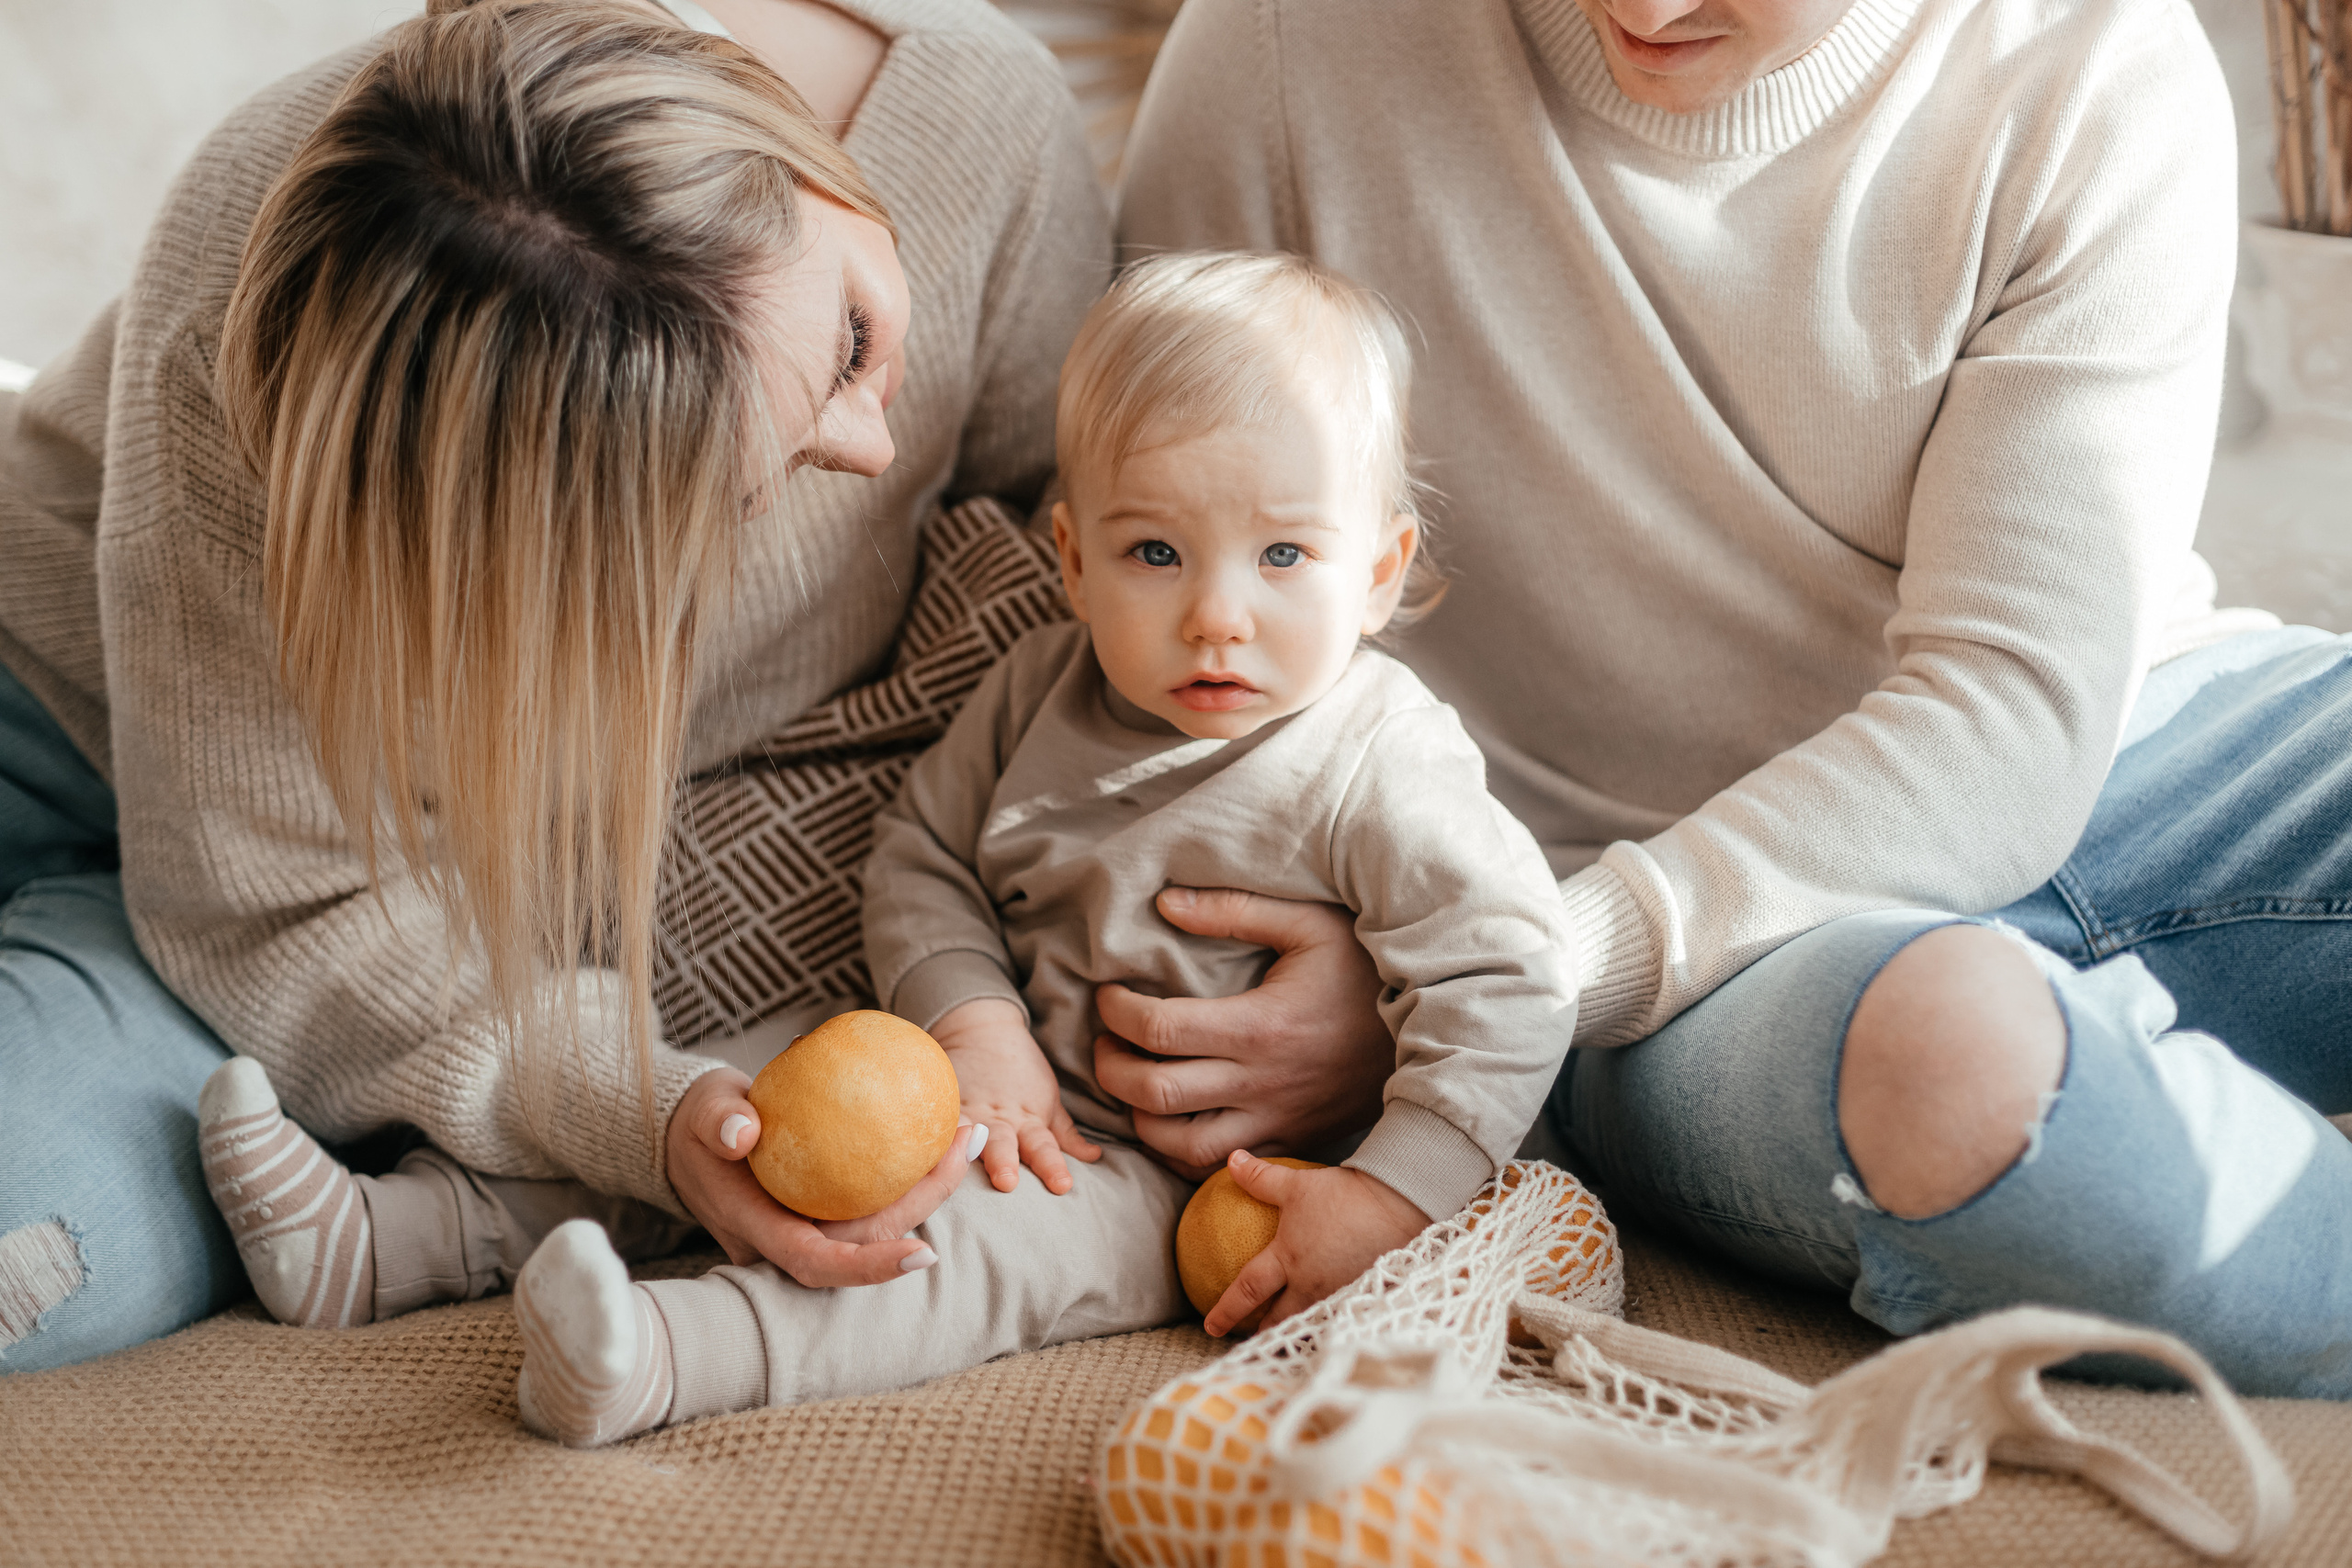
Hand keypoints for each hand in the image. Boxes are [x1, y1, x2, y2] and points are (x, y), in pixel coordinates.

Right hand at [665, 1068, 979, 1284]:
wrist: (691, 1136)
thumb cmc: (699, 1121)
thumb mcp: (703, 1111)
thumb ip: (718, 1120)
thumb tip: (741, 1132)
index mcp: (757, 1231)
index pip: (818, 1264)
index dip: (870, 1267)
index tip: (925, 1253)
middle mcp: (789, 1242)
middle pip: (868, 1240)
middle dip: (926, 1202)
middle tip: (966, 1139)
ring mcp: (809, 1230)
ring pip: (880, 1221)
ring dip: (929, 1183)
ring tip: (966, 1130)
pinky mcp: (825, 1212)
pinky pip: (875, 1199)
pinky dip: (910, 1169)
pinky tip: (941, 1129)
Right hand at [932, 998, 1102, 1194]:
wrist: (984, 1032)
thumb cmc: (1022, 1073)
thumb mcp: (1049, 1101)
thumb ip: (1065, 1134)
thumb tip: (1094, 1157)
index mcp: (1028, 1120)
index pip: (1044, 1147)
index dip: (1053, 1166)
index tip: (1062, 1186)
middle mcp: (999, 1120)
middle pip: (1004, 1144)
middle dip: (1005, 1162)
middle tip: (1007, 1181)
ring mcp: (968, 1111)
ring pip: (966, 1133)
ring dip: (964, 1149)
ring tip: (958, 1163)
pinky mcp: (943, 1103)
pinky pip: (936, 1120)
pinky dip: (929, 1132)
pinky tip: (918, 1146)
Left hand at [1092, 888, 1390, 1178]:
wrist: (1432, 1031)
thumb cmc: (1364, 971)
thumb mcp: (1308, 923)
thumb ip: (1233, 909)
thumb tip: (1165, 902)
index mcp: (1260, 1026)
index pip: (1158, 1028)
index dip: (1116, 1012)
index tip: (1108, 995)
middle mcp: (1261, 1083)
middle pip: (1154, 1093)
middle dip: (1109, 1068)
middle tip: (1104, 1040)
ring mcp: (1275, 1123)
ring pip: (1179, 1147)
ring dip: (1138, 1118)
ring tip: (1130, 1082)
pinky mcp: (1288, 1144)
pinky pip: (1217, 1169)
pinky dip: (1178, 1152)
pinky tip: (1169, 1120)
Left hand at [1203, 1152, 1430, 1336]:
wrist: (1399, 1203)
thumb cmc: (1344, 1195)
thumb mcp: (1296, 1184)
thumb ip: (1261, 1178)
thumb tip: (1231, 1160)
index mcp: (1288, 1260)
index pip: (1248, 1291)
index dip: (1226, 1311)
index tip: (1211, 1326)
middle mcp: (1310, 1285)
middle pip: (1279, 1320)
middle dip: (1262, 1334)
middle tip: (1250, 1340)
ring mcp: (1339, 1294)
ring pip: (1310, 1323)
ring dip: (1295, 1331)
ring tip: (1288, 1336)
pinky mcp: (1364, 1295)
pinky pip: (1341, 1315)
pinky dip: (1330, 1321)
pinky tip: (1332, 1320)